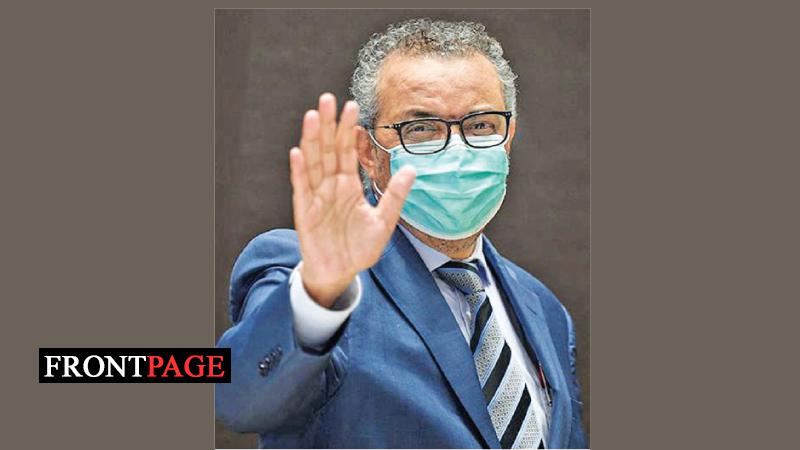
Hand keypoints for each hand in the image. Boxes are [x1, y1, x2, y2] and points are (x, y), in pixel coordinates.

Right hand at [289, 93, 415, 306]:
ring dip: (312, 140)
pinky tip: (297, 152)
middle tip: (327, 98)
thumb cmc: (359, 249)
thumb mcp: (383, 223)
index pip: (348, 151)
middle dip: (328, 125)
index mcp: (349, 185)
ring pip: (313, 162)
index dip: (349, 129)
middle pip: (328, 149)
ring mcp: (316, 197)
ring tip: (313, 116)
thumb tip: (412, 169)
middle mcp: (331, 186)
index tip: (352, 105)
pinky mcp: (304, 212)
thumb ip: (394, 196)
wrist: (340, 273)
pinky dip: (299, 171)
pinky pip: (301, 188)